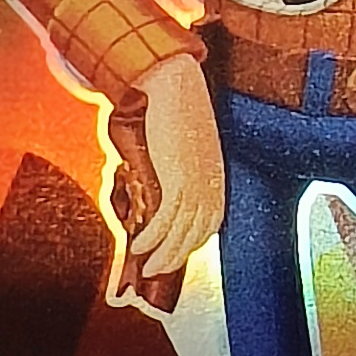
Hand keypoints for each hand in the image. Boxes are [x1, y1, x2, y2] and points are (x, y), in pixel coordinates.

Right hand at [126, 54, 226, 281]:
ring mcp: (198, 183)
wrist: (175, 85)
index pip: (209, 224)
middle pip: (196, 234)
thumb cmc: (179, 110)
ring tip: (146, 266)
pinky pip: (166, 220)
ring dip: (163, 254)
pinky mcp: (180, 179)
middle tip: (156, 271)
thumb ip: (184, 166)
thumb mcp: (188, 144)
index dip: (191, 244)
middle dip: (176, 257)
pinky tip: (138, 246)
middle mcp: (212, 185)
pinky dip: (152, 237)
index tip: (174, 255)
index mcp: (217, 179)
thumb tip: (166, 180)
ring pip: (182, 232)